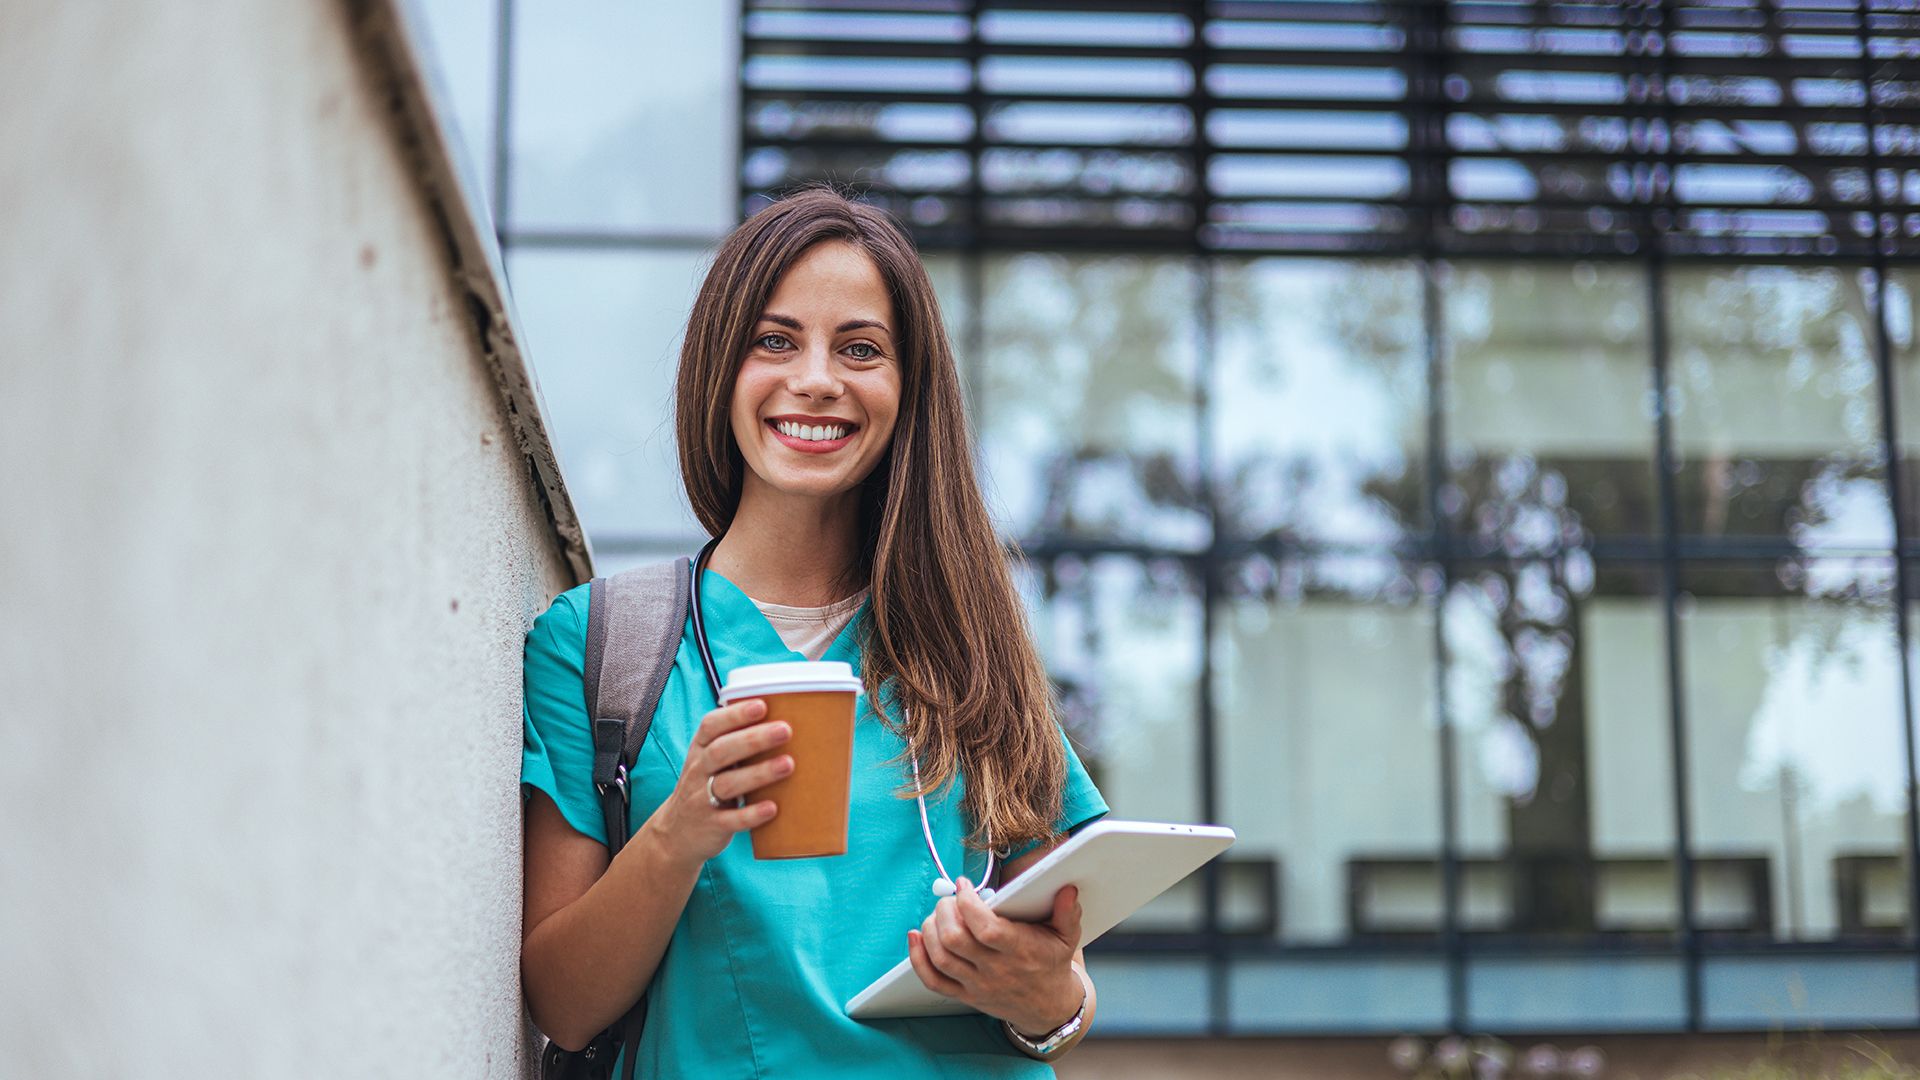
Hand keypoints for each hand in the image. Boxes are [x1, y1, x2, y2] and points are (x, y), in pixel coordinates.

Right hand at [643, 698, 791, 869]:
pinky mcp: (712, 826)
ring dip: (758, 773)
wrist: (677, 833)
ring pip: (727, 784)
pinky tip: (773, 808)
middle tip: (785, 730)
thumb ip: (737, 744)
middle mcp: (698, 771)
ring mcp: (702, 799)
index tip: (762, 705)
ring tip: (788, 764)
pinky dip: (751, 814)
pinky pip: (731, 820)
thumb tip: (787, 717)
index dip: (735, 714)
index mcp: (700, 749)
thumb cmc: (707, 786)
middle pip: (722, 751)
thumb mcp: (712, 762)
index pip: (710, 726)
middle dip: (753, 739)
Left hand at [906, 879, 1084, 1036]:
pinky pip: (933, 980)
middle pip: (955, 940)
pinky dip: (918, 957)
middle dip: (944, 911)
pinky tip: (916, 936)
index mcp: (1019, 951)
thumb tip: (1069, 889)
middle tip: (950, 898)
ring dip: (930, 929)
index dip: (968, 903)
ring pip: (941, 957)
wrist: (1047, 1007)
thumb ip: (1068, 913)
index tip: (963, 885)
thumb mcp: (1067, 938)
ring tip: (939, 913)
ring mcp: (977, 984)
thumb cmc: (1052, 963)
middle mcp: (995, 969)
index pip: (985, 928)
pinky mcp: (965, 995)